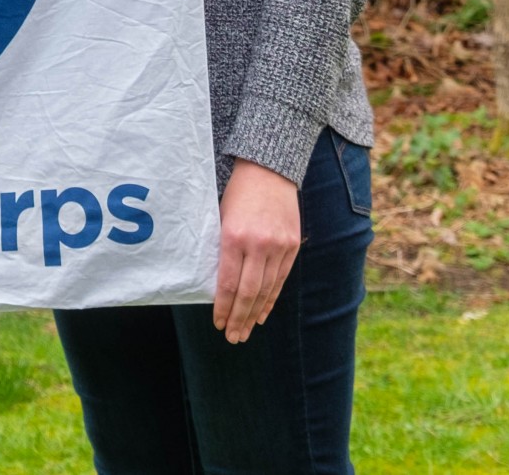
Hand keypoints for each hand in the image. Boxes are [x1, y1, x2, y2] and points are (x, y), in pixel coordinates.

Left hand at [212, 159, 301, 343]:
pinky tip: (262, 313)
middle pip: (248, 292)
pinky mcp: (292, 245)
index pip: (228, 283)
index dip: (223, 308)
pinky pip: (281, 279)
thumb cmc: (237, 193)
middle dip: (239, 318)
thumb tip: (217, 284)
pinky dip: (271, 299)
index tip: (218, 323)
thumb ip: (222, 249)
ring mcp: (278, 246)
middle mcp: (258, 245)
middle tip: (232, 337)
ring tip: (246, 331)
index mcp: (234, 237)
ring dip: (255, 314)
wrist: (269, 171)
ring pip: (266, 290)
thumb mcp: (221, 217)